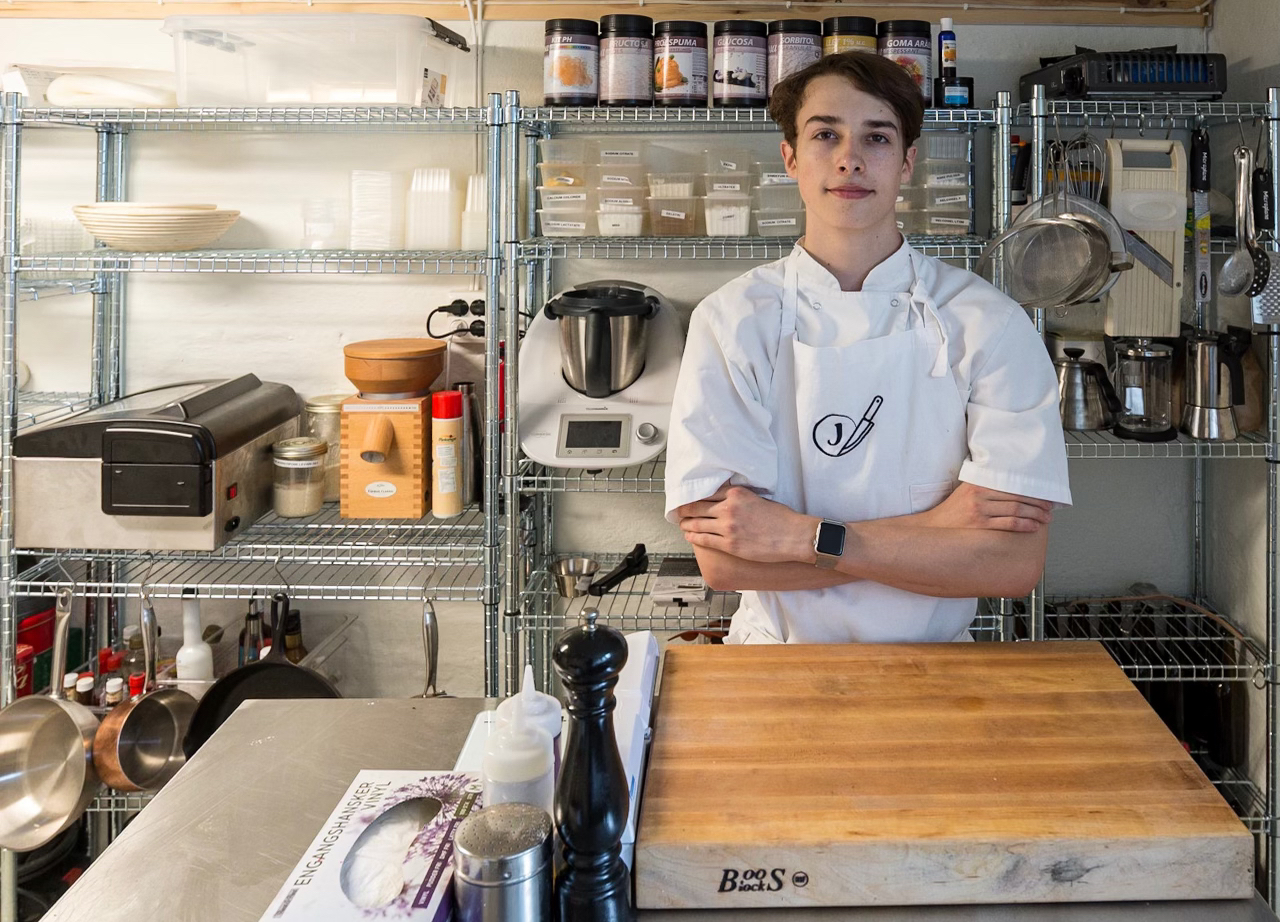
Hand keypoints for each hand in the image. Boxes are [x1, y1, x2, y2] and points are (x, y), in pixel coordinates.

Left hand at [677, 485, 812, 563]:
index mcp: (736, 494)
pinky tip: (689, 535)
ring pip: (697, 524)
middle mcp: (728, 508)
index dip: (693, 496)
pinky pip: (704, 539)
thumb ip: (739, 497)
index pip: (707, 492)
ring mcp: (727, 527)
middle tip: (678, 512)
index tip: (687, 499)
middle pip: (697, 507)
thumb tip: (726, 498)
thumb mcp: (758, 497)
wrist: (793, 537)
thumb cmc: (781, 518)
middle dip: (685, 510)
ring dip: (687, 524)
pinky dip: (694, 537)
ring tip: (682, 524)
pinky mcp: (729, 544)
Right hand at [917, 482, 1052, 532]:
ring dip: (1035, 515)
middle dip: (1038, 504)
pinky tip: (1033, 526)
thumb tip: (1007, 483)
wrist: (935, 527)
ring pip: (1017, 510)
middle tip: (1049, 508)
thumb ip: (983, 486)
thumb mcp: (965, 491)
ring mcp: (981, 512)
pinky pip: (1010, 524)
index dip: (1032, 491)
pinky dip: (1025, 525)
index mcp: (978, 485)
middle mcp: (980, 497)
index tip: (1043, 495)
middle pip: (1018, 498)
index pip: (1012, 486)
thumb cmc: (951, 512)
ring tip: (1045, 518)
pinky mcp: (981, 526)